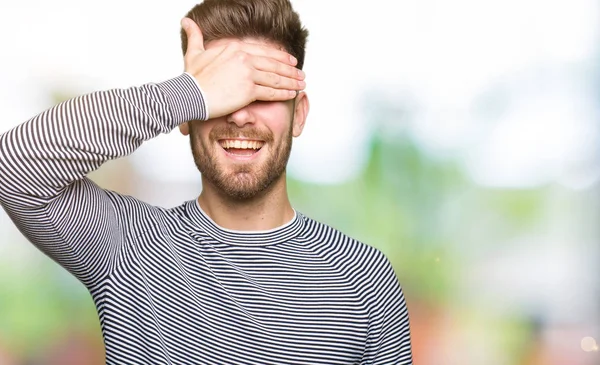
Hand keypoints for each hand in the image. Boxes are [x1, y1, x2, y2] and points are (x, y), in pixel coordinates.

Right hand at [181, 17, 305, 118]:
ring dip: (291, 82)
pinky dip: (284, 93)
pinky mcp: (248, 90)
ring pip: (276, 78)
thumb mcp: (193, 52)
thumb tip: (186, 21)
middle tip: (301, 75)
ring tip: (301, 85)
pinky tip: (292, 94)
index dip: (280, 57)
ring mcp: (247, 74)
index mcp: (235, 48)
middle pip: (274, 64)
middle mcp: (244, 58)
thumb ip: (194, 35)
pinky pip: (271, 92)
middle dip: (290, 70)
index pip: (264, 52)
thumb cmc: (191, 77)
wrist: (188, 94)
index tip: (291, 61)